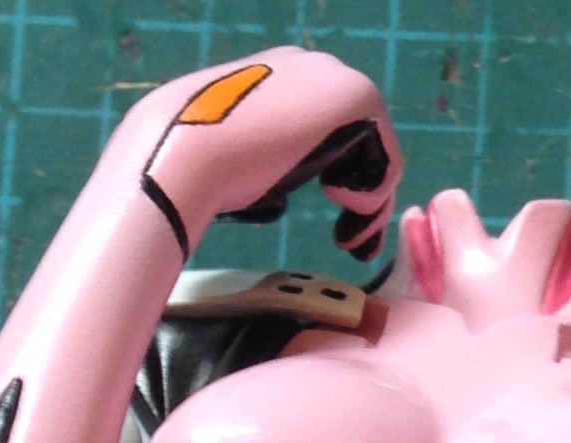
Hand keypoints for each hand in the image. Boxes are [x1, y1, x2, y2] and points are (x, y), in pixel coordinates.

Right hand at [133, 47, 400, 260]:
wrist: (183, 151)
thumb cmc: (197, 167)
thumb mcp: (239, 164)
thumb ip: (267, 168)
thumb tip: (279, 199)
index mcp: (284, 80)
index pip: (337, 134)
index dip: (345, 187)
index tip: (339, 234)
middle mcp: (314, 70)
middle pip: (365, 145)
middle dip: (364, 201)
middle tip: (350, 245)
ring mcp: (336, 79)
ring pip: (379, 156)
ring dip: (368, 207)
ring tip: (343, 236)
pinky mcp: (355, 99)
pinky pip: (387, 163)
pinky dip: (368, 197)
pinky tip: (334, 204)